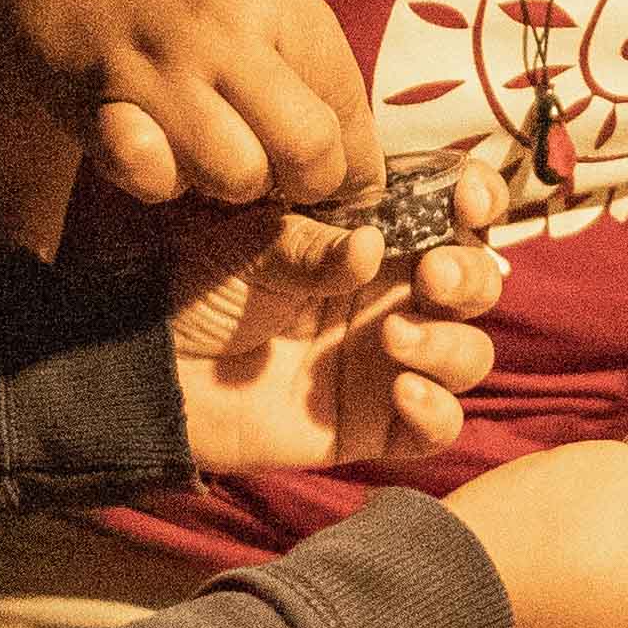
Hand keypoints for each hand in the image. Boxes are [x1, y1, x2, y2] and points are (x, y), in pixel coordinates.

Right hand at [0, 0, 372, 211]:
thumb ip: (306, 43)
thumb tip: (358, 143)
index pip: (346, 99)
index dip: (358, 158)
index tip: (353, 180)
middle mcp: (219, 28)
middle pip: (306, 150)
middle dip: (309, 181)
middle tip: (289, 173)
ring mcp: (156, 69)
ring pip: (237, 177)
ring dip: (235, 180)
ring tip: (219, 147)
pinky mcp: (99, 106)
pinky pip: (156, 179)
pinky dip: (166, 178)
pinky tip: (164, 146)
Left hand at [167, 210, 503, 472]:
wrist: (150, 371)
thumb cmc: (196, 292)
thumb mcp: (250, 249)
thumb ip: (314, 248)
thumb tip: (373, 246)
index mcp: (372, 241)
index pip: (450, 214)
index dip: (477, 202)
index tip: (469, 202)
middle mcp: (392, 298)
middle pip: (477, 284)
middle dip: (471, 276)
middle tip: (432, 275)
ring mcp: (387, 363)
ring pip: (470, 354)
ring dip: (451, 343)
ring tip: (394, 338)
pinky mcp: (375, 424)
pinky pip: (439, 425)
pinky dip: (438, 410)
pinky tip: (402, 392)